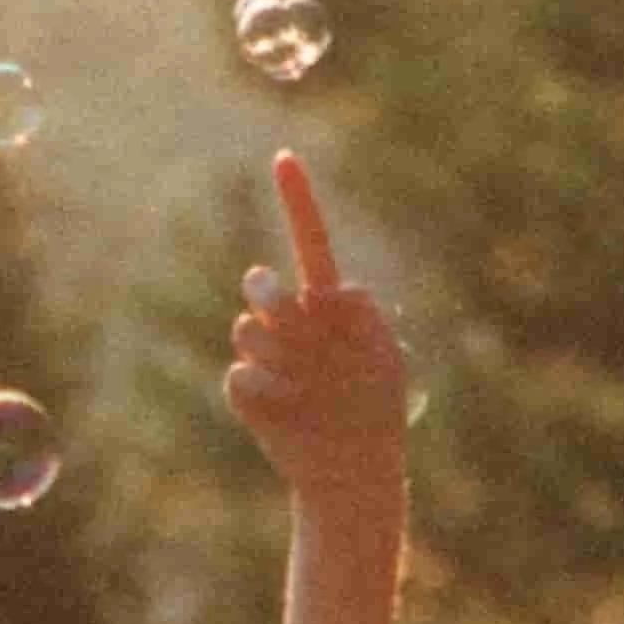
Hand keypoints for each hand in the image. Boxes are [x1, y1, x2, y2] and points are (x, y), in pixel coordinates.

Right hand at [224, 150, 407, 502]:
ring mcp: (265, 353)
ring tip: (308, 387)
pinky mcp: (246, 389)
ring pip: (247, 329)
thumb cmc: (376, 409)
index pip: (310, 242)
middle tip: (290, 319)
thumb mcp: (382, 359)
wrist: (354, 466)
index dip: (297, 200)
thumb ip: (356, 319)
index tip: (284, 157)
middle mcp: (293, 321)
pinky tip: (290, 412)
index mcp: (330, 303)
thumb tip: (320, 293)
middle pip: (262, 284)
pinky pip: (240, 376)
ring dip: (277, 355)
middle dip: (268, 296)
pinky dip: (267, 394)